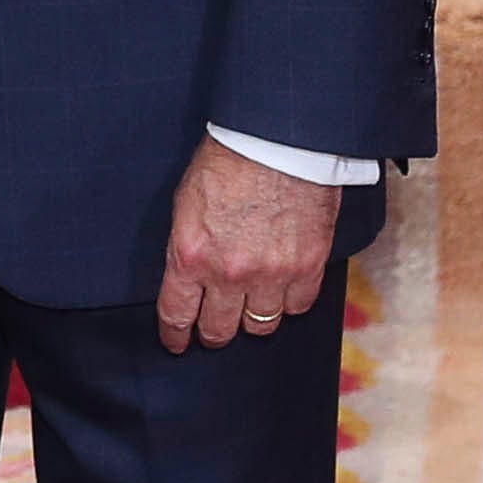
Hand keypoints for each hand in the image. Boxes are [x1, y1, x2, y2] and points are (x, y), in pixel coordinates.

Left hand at [155, 135, 335, 351]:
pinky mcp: (307, 266)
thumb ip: (187, 247)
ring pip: (260, 325)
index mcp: (191, 255)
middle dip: (213, 333)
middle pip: (219, 330)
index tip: (176, 344)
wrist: (278, 139)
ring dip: (253, 318)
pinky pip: (297, 307)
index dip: (175, 336)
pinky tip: (283, 289)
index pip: (177, 315)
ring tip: (251, 306)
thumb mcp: (187, 204)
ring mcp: (271, 273)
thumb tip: (187, 278)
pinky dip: (289, 301)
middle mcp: (229, 273)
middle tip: (215, 329)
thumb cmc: (227, 161)